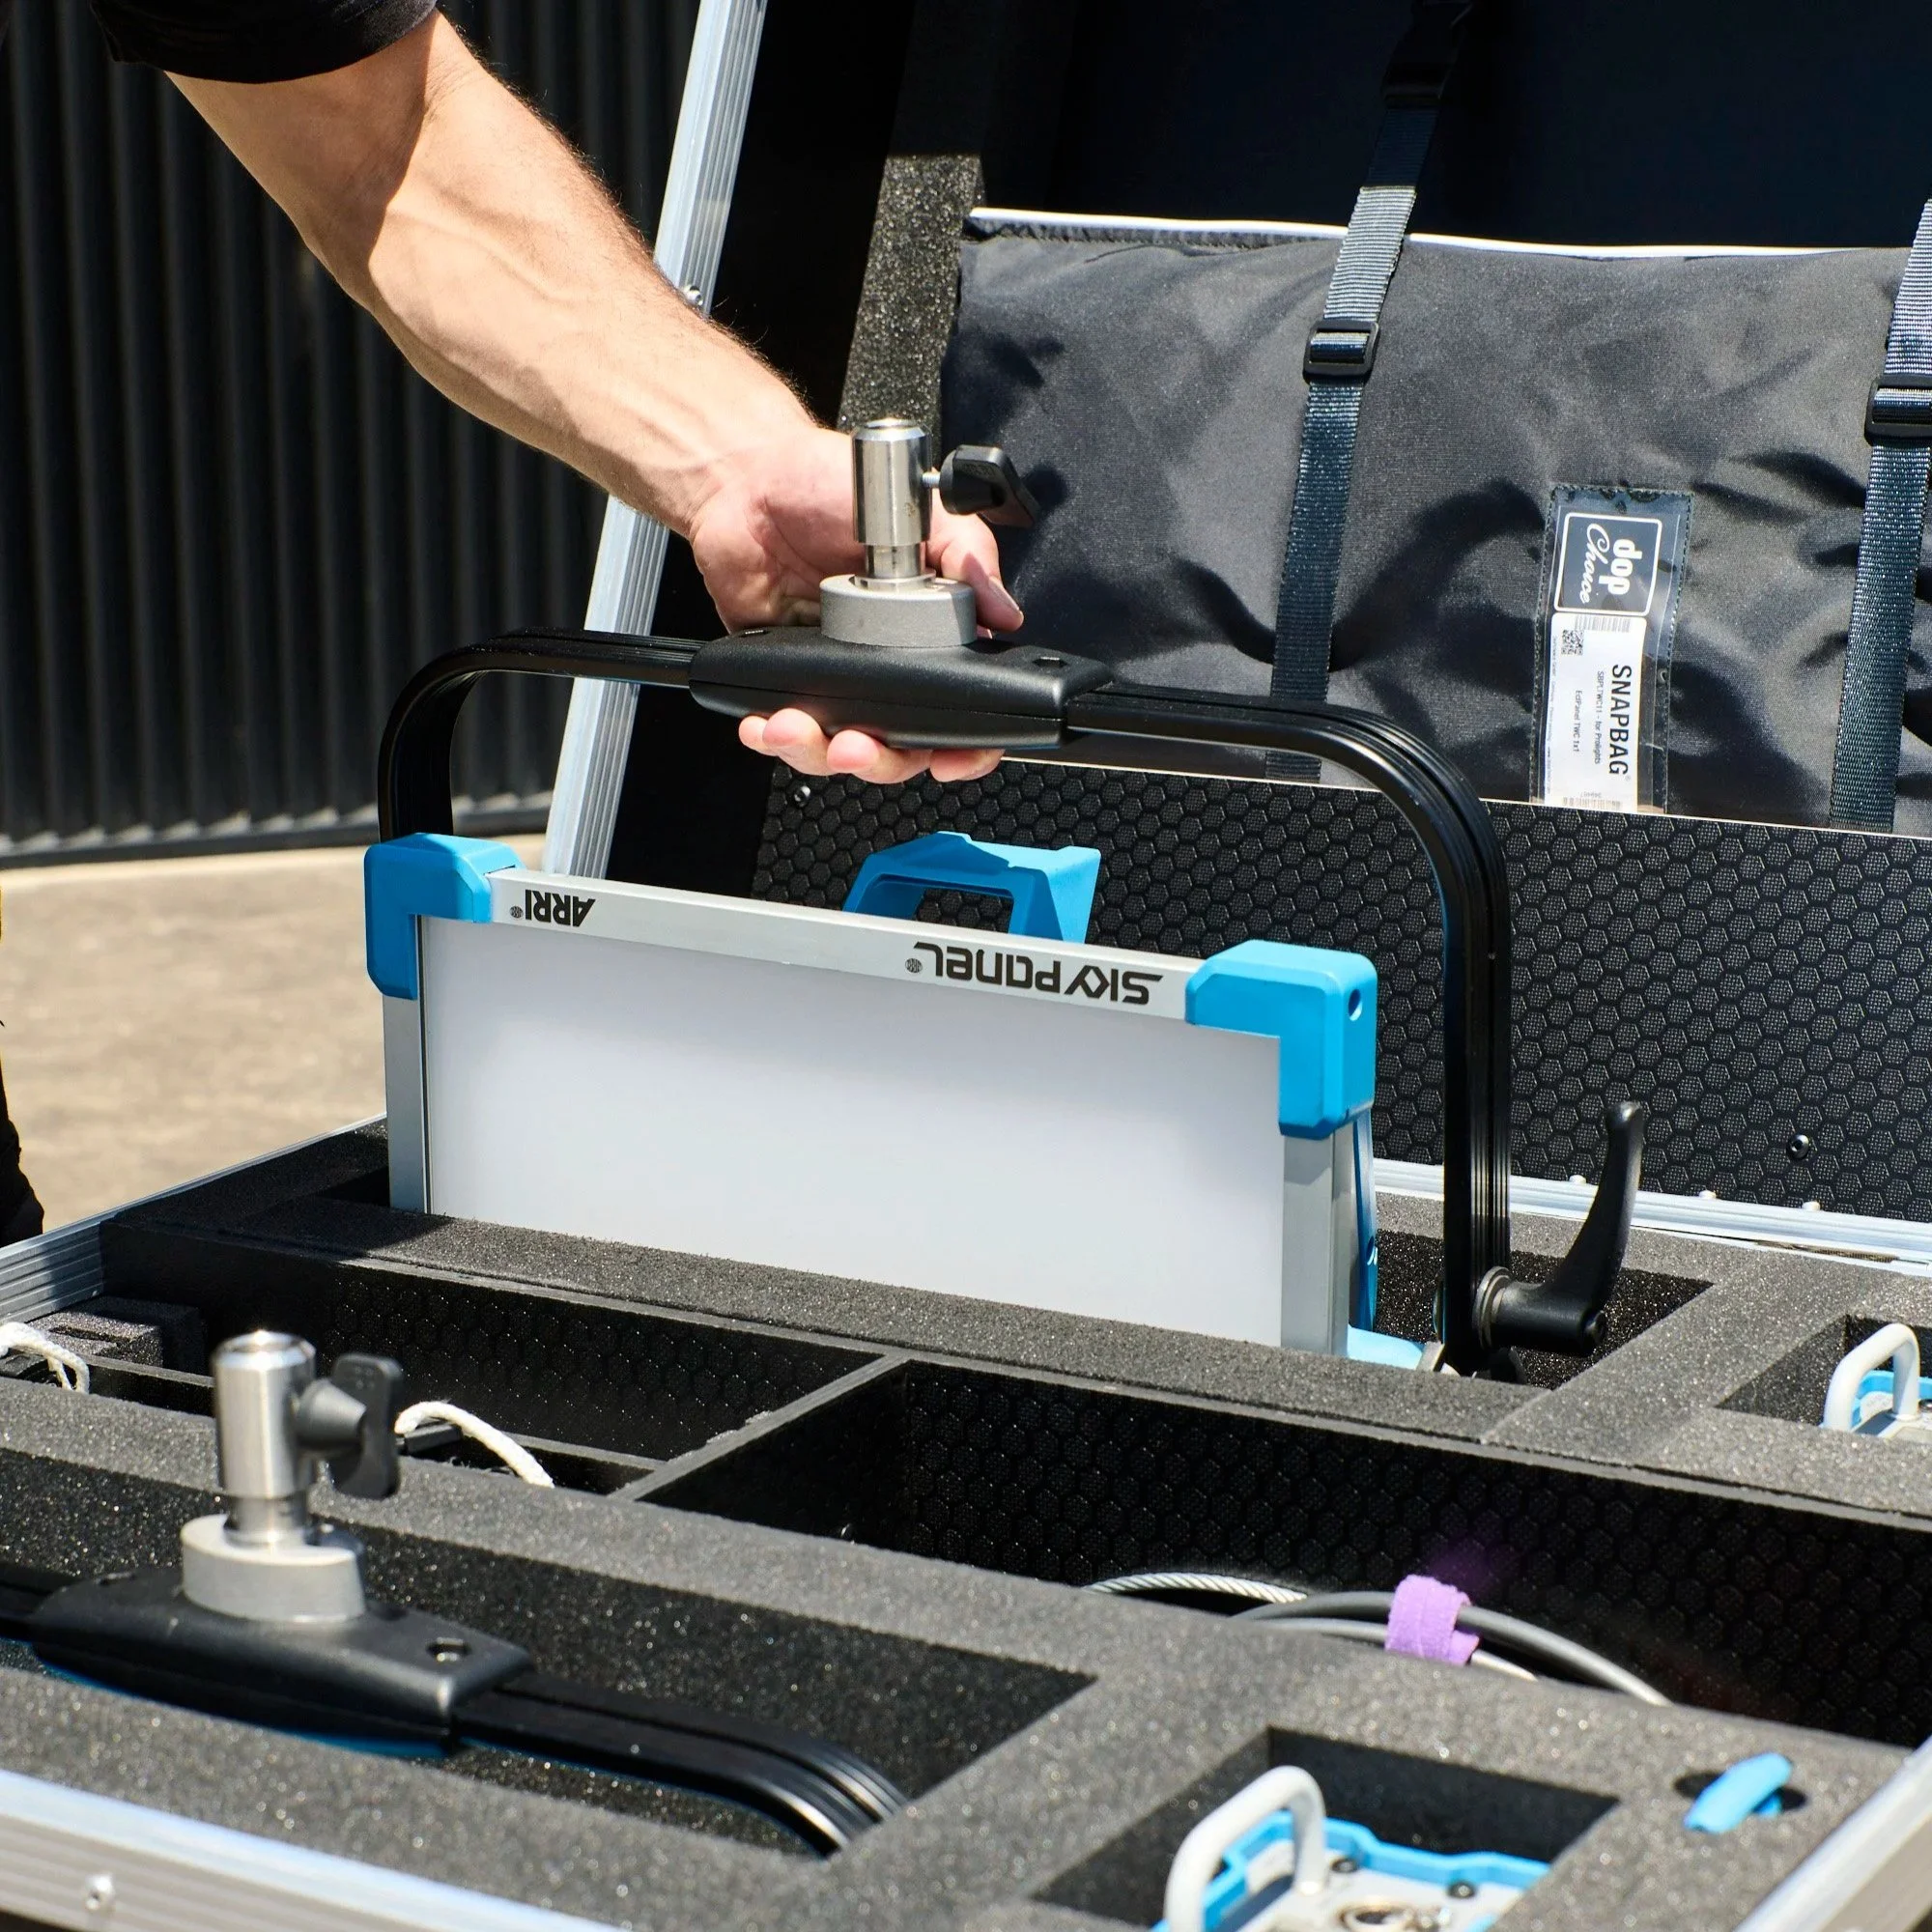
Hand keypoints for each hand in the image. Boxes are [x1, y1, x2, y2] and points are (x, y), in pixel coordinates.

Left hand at [685, 423, 1022, 783]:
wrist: (744, 479)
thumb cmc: (826, 484)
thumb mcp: (917, 505)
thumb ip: (968, 553)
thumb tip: (1004, 609)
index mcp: (930, 635)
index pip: (963, 711)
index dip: (965, 749)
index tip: (950, 759)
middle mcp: (887, 665)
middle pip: (901, 749)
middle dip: (881, 760)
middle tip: (860, 745)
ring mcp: (836, 679)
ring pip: (839, 751)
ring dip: (819, 753)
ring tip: (798, 727)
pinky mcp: (784, 680)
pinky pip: (784, 732)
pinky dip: (773, 737)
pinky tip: (764, 723)